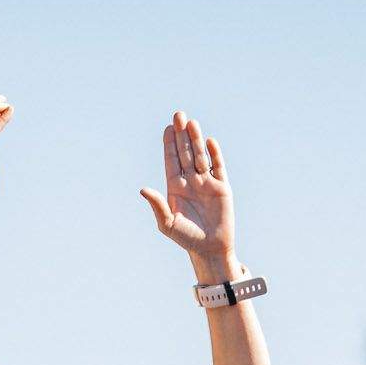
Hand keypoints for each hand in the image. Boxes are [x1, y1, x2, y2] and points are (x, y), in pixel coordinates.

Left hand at [141, 112, 237, 279]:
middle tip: (178, 115)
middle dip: (182, 135)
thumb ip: (157, 205)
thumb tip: (143, 189)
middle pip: (186, 153)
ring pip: (201, 156)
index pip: (172, 160)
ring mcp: (206, 183)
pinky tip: (210, 141)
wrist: (210, 249)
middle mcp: (190, 182)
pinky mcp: (222, 188)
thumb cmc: (186, 238)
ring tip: (192, 123)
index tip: (168, 128)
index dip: (170, 144)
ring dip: (196, 140)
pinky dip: (215, 154)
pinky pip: (218, 167)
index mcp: (175, 187)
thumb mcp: (167, 223)